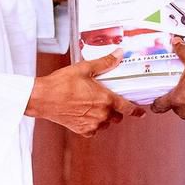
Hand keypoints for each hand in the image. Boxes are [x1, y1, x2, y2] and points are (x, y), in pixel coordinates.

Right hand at [26, 50, 144, 136]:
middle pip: (117, 117)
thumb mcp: (85, 68)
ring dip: (104, 117)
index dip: (136, 110)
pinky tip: (84, 113)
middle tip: (106, 100)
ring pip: (105, 123)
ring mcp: (91, 125)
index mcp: (105, 100)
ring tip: (93, 105)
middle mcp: (101, 115)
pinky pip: (93, 130)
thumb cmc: (62, 83)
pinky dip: (92, 123)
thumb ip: (105, 63)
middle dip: (115, 110)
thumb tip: (119, 54)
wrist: (43, 98)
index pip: (127, 108)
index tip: (141, 113)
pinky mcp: (81, 130)